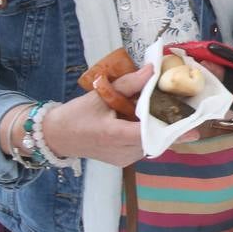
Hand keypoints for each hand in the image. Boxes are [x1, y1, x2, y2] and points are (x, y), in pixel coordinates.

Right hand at [41, 65, 157, 166]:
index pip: (151, 132)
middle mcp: (123, 152)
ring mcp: (124, 160)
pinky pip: (144, 147)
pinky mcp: (124, 161)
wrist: (57, 137)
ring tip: (154, 110)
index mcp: (116, 135)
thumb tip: (152, 70)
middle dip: (164, 120)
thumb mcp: (100, 95)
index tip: (175, 105)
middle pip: (156, 138)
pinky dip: (146, 134)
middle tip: (168, 102)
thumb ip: (129, 83)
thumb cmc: (76, 115)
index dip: (167, 119)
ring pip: (153, 143)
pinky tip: (141, 121)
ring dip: (156, 127)